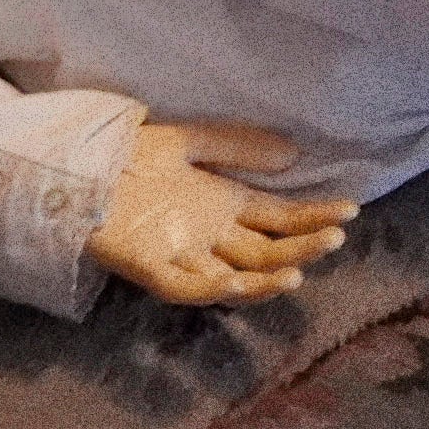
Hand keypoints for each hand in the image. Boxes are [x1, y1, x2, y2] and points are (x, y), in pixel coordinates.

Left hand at [95, 119, 356, 306]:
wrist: (79, 163)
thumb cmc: (134, 153)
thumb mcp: (193, 139)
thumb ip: (240, 145)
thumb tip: (295, 153)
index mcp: (225, 204)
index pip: (281, 219)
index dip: (313, 218)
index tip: (349, 211)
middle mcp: (210, 235)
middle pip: (267, 251)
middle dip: (303, 247)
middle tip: (333, 239)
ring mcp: (181, 253)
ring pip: (234, 277)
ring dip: (265, 279)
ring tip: (296, 273)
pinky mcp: (148, 266)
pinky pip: (183, 285)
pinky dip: (208, 288)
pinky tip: (232, 281)